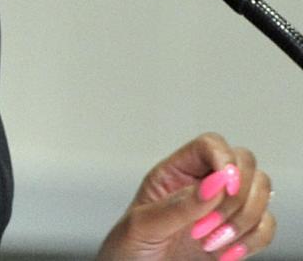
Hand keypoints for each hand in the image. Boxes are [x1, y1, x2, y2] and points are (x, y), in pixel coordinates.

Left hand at [96, 132, 275, 259]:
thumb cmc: (128, 249)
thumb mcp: (143, 224)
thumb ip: (178, 204)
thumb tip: (215, 183)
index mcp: (175, 172)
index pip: (209, 144)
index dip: (225, 158)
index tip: (226, 187)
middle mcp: (202, 185)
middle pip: (244, 162)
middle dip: (236, 196)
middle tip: (209, 224)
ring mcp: (222, 209)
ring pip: (261, 191)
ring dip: (244, 219)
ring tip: (211, 242)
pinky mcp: (237, 235)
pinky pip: (265, 225)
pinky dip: (254, 240)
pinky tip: (227, 253)